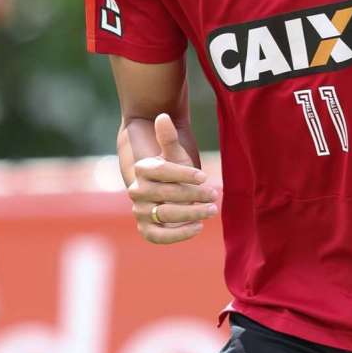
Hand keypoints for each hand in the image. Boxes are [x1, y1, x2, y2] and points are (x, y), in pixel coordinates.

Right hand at [129, 113, 218, 243]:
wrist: (170, 190)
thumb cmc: (175, 169)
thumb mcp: (175, 153)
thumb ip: (168, 137)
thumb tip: (162, 116)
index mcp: (143, 168)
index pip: (161, 171)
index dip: (183, 174)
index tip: (203, 177)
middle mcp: (137, 190)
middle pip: (166, 193)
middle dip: (193, 195)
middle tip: (214, 195)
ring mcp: (140, 210)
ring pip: (166, 214)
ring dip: (191, 213)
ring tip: (211, 210)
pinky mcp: (146, 228)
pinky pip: (158, 236)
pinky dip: (178, 234)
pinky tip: (198, 227)